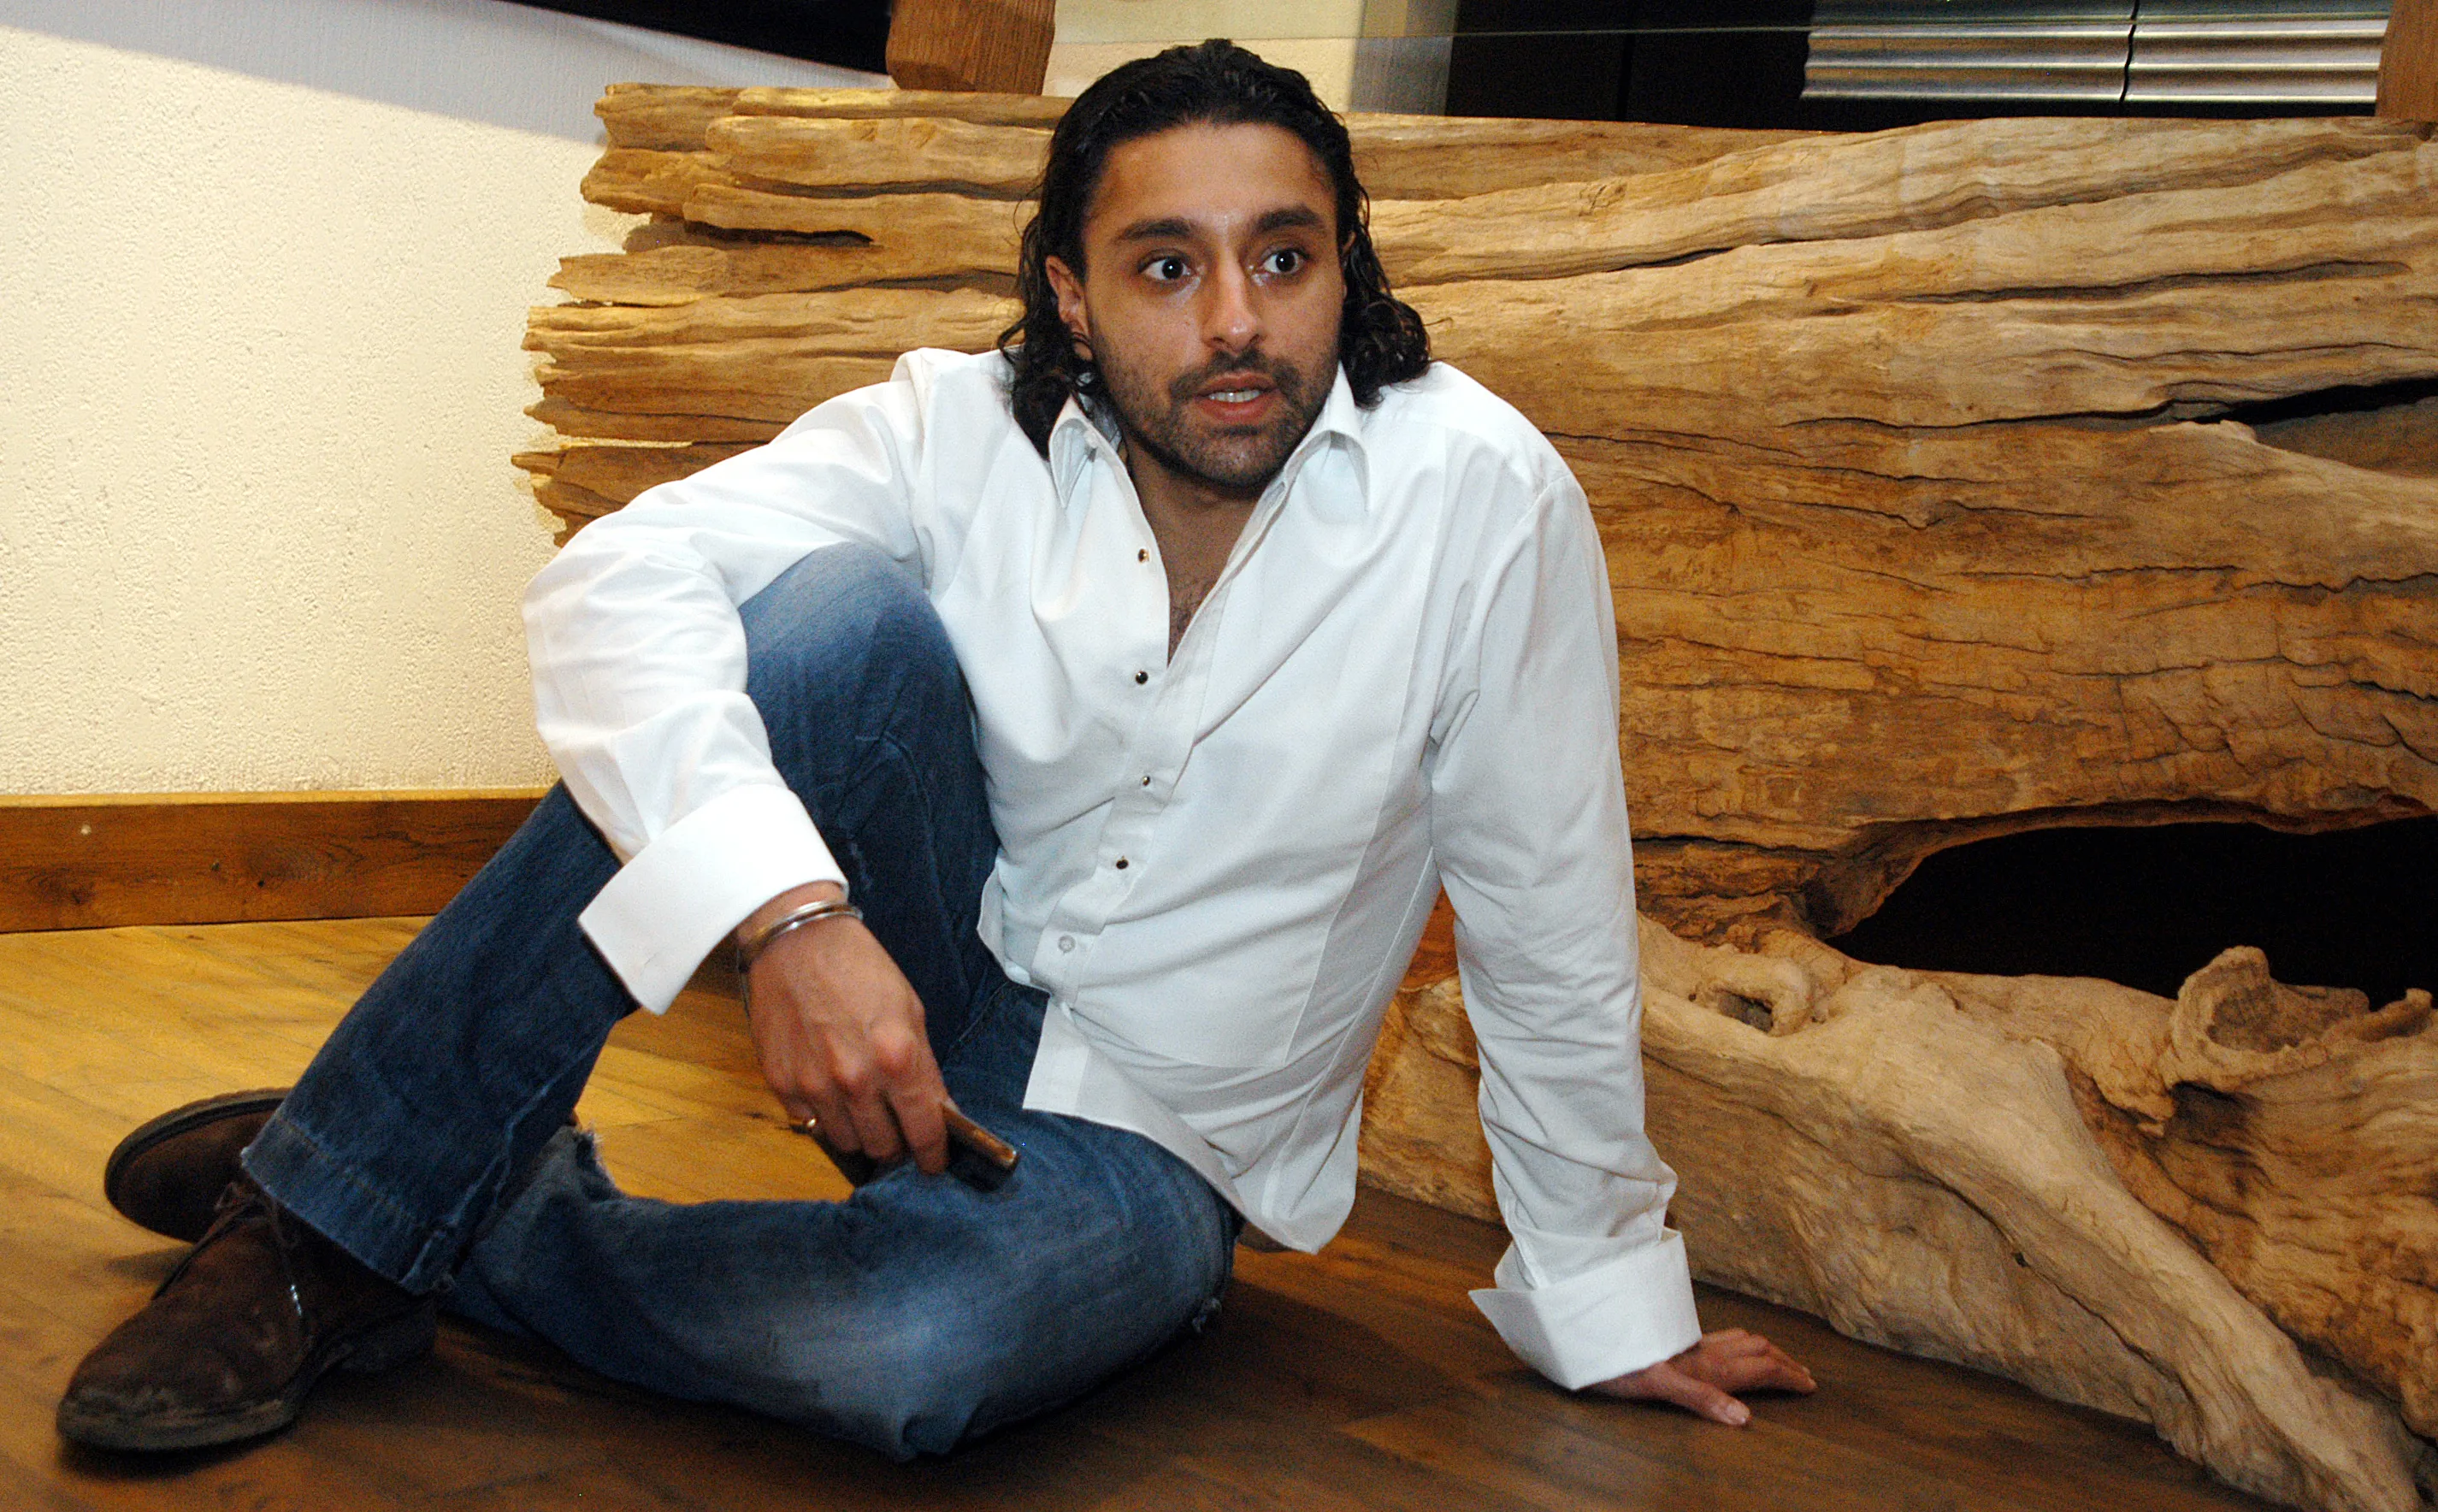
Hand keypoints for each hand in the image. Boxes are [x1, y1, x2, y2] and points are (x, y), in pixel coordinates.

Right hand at [740, 884, 953, 1174]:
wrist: (797, 941)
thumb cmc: (859, 968)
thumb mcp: (910, 1010)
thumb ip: (924, 1068)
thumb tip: (939, 1112)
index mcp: (898, 1057)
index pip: (924, 1130)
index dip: (933, 1154)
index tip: (935, 1161)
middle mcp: (856, 1079)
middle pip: (884, 1147)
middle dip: (897, 1145)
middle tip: (899, 1131)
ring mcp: (815, 1086)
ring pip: (847, 1143)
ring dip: (861, 1135)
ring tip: (864, 1111)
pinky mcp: (781, 1084)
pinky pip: (810, 1126)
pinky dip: (825, 1119)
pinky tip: (832, 1095)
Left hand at [1591, 1329, 1815, 1425]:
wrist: (1587, 1335)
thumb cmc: (1618, 1364)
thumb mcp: (1657, 1385)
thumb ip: (1701, 1399)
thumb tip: (1743, 1419)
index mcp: (1707, 1364)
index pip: (1762, 1366)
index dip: (1789, 1376)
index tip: (1810, 1386)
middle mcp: (1704, 1350)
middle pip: (1756, 1348)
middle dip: (1784, 1360)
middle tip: (1804, 1373)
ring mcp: (1689, 1342)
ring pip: (1739, 1338)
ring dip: (1764, 1348)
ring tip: (1776, 1356)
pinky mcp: (1675, 1339)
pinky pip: (1719, 1337)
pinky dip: (1739, 1343)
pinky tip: (1727, 1348)